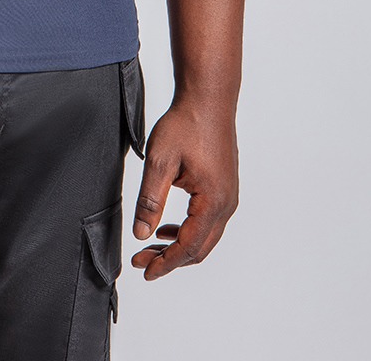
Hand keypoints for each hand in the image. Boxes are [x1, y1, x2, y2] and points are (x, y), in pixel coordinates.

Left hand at [130, 98, 238, 280]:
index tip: (145, 271)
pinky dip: (188, 230)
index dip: (165, 263)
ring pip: (205, 237)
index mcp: (213, 200)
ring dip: (179, 245)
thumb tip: (141, 233)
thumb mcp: (159, 161)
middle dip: (170, 259)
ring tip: (151, 246)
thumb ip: (150, 200)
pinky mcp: (225, 188)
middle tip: (142, 261)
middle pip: (199, 248)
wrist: (208, 98)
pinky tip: (168, 227)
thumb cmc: (186, 123)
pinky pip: (209, 221)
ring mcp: (229, 196)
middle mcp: (226, 203)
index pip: (188, 246)